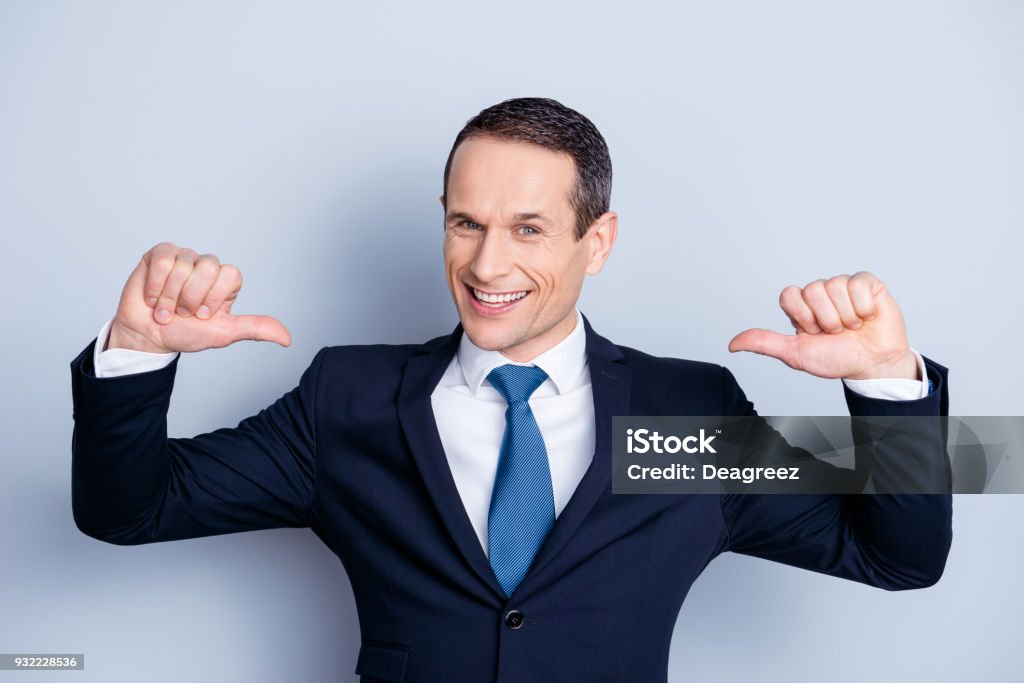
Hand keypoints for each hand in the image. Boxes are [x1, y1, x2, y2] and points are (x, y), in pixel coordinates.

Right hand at [107, 242, 290, 353]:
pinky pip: (162, 260)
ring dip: (170, 297)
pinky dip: (155, 285)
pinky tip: (153, 296)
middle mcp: (207, 266)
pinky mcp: (159, 255)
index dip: (214, 298)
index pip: (231, 275)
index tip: (203, 315)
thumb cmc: (187, 333)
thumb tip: (287, 338)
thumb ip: (255, 329)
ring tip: (166, 308)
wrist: (149, 337)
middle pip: (209, 266)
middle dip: (191, 298)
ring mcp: (184, 258)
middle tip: (183, 313)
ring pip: (183, 266)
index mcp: (226, 282)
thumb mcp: (224, 333)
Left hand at [728, 272, 917, 380]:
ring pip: (835, 287)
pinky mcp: (868, 284)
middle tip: (836, 331)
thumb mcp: (795, 353)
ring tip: (852, 326)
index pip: (789, 294)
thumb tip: (732, 345)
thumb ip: (764, 343)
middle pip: (812, 290)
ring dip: (846, 316)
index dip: (801, 316)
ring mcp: (843, 286)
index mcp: (801, 306)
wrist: (872, 365)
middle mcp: (820, 292)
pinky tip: (867, 317)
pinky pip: (858, 284)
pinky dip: (863, 307)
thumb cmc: (836, 359)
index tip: (812, 332)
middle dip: (825, 319)